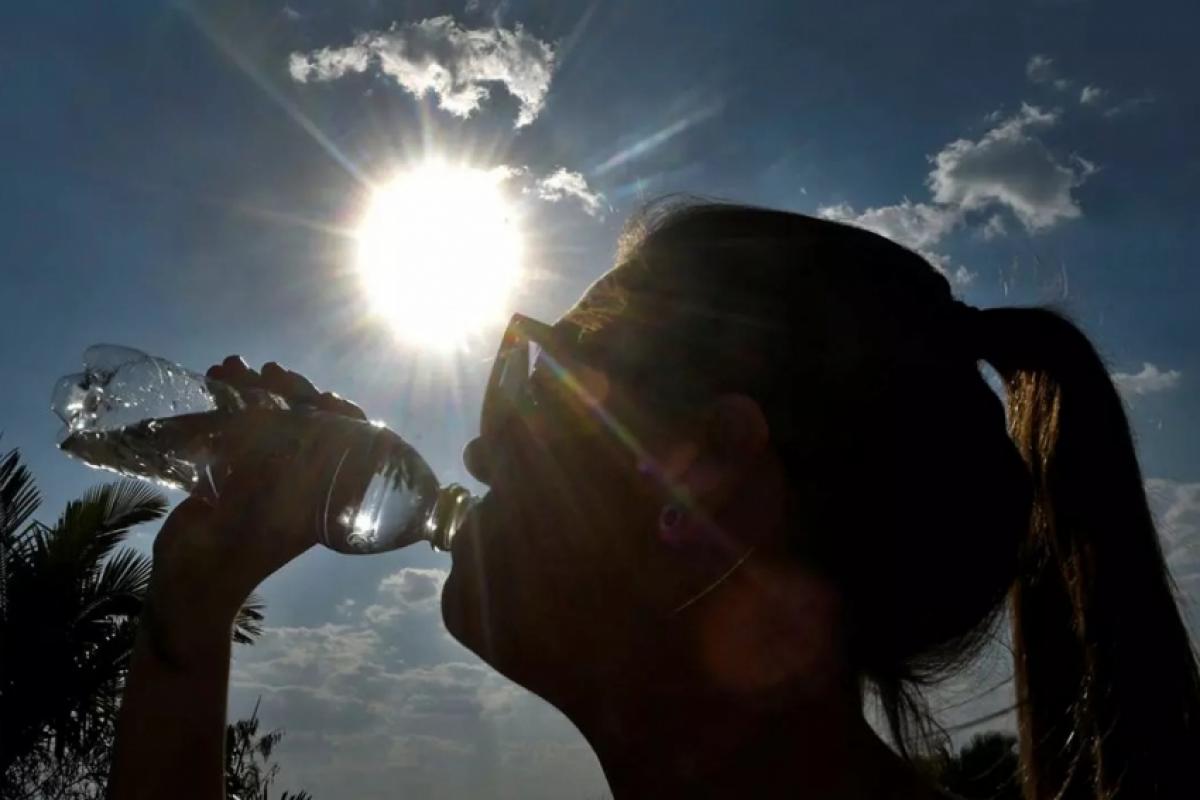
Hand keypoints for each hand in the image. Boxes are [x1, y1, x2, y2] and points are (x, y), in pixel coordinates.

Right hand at [143, 357, 365, 661]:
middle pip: (308, 422)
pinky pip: (238, 428)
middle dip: (290, 391)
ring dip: (253, 389)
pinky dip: (227, 403)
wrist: (191, 587)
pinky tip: (214, 378)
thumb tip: (287, 423)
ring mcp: (266, 474)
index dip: (342, 415)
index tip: (324, 398)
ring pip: (272, 419)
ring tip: (231, 367)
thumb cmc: (235, 557)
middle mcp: (300, 482)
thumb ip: (278, 475)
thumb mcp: (265, 516)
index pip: (349, 445)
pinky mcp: (234, 471)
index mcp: (322, 497)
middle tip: (272, 372)